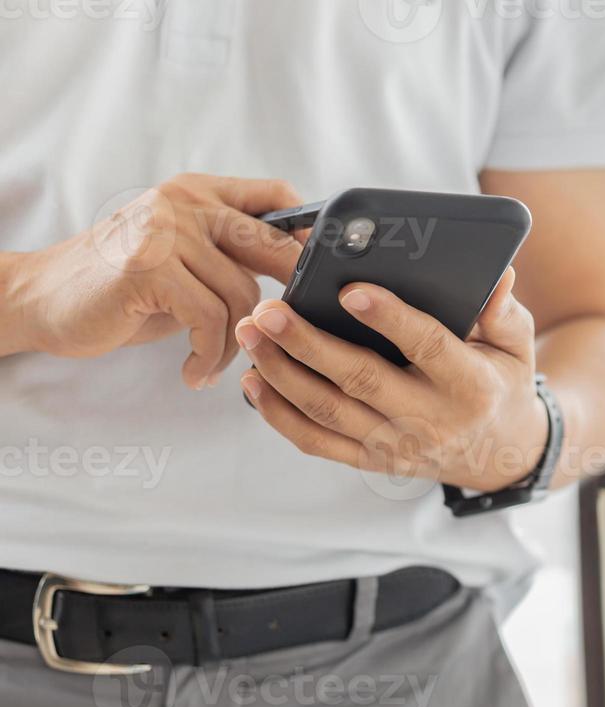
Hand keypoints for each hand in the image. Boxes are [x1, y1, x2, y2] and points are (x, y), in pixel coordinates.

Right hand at [2, 174, 303, 387]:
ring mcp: (165, 231)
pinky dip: (210, 356)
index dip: (309, 234)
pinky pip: (212, 320)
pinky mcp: (150, 268)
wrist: (42, 300)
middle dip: (290, 299)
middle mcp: (184, 202)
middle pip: (273, 246)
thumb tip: (301, 275)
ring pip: (243, 296)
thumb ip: (232, 256)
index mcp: (197, 192)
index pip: (275, 195)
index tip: (317, 276)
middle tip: (281, 335)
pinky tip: (194, 373)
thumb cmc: (122, 288)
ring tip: (212, 363)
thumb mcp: (185, 260)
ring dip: (235, 344)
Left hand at [235, 270, 549, 492]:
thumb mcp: (516, 345)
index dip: (390, 319)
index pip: (428, 348)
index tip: (350, 289)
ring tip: (251, 333)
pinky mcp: (372, 461)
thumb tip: (498, 274)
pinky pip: (317, 441)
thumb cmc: (502, 384)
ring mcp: (397, 446)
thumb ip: (503, 310)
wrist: (501, 454)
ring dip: (281, 373)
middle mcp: (432, 421)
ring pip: (328, 411)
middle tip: (267, 309)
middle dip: (308, 344)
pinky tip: (253, 381)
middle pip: (361, 381)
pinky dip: (279, 414)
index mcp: (471, 385)